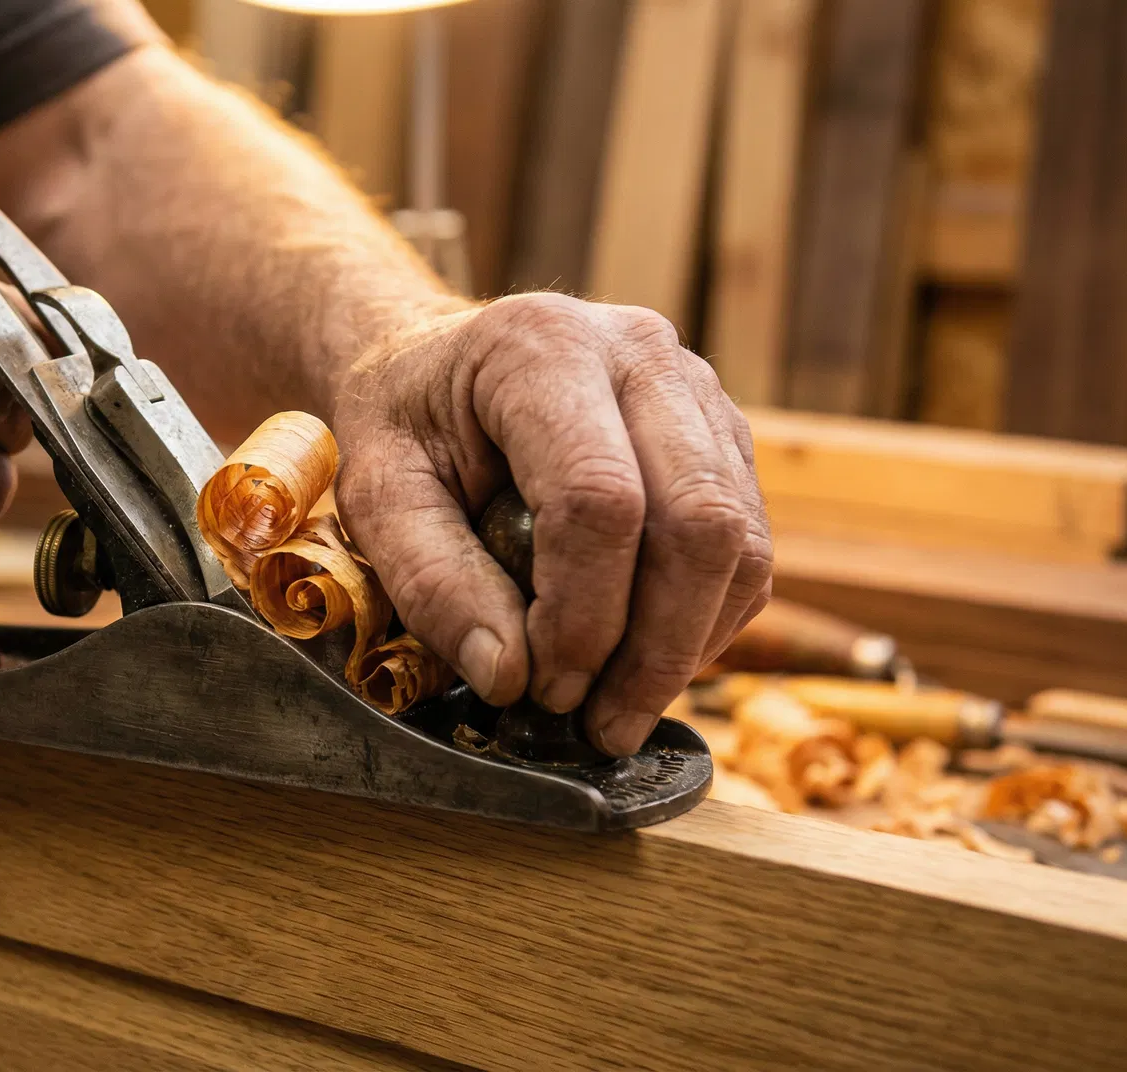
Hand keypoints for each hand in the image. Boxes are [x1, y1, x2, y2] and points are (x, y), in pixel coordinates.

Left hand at [333, 294, 771, 754]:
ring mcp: (696, 389)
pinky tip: (644, 661)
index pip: (600, 499)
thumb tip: (508, 678)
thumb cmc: (403, 426)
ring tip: (618, 709)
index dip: (583, 615)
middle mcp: (639, 353)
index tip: (543, 688)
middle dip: (656, 647)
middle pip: (699, 520)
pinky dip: (707, 622)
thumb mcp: (377, 496)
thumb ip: (432, 581)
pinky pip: (749, 545)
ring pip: (742, 540)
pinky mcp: (722, 434)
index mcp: (542, 348)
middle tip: (598, 725)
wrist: (436, 362)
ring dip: (690, 646)